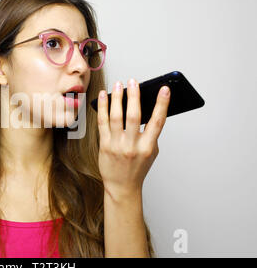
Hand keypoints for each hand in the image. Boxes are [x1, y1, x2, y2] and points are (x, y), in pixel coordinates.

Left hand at [97, 79, 170, 200]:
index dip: (162, 104)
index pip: (157, 122)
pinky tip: (103, 96)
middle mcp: (132, 146)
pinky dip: (102, 107)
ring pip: (116, 117)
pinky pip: (102, 122)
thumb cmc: (137, 167)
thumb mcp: (150, 151)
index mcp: (148, 147)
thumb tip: (147, 107)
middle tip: (133, 82)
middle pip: (134, 116)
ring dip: (117, 98)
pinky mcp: (104, 145)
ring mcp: (117, 145)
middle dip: (134, 96)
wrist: (122, 186)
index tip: (164, 89)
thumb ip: (150, 132)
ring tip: (118, 84)